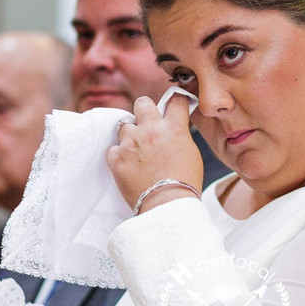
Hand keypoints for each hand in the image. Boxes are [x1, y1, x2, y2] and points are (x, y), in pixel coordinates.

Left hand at [106, 94, 203, 212]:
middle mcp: (150, 130)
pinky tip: (128, 165)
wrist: (167, 205)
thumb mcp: (191, 153)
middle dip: (144, 110)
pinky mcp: (116, 157)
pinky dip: (119, 155)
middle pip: (142, 102)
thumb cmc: (184, 183)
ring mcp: (131, 142)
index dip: (174, 102)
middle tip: (148, 124)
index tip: (172, 106)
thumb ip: (179, 135)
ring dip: (130, 134)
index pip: (175, 100)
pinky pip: (113, 148)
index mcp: (173, 128)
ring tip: (137, 150)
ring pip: (124, 125)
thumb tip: (174, 129)